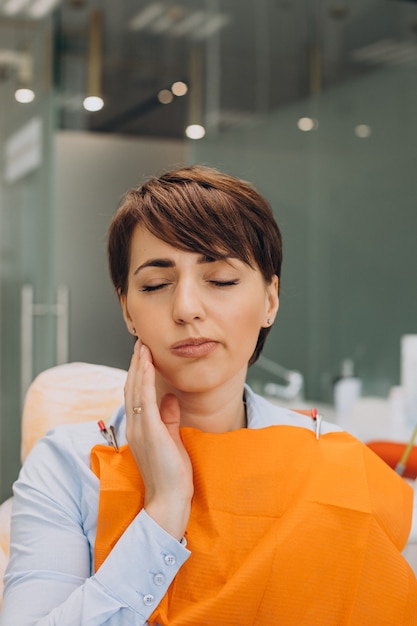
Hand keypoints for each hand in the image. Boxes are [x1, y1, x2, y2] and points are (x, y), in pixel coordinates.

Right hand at [124, 341, 193, 539]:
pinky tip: (147, 364)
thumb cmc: (171, 474)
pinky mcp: (150, 432)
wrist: (169, 500)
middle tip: (141, 341)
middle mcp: (135, 426)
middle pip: (132, 387)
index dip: (139, 372)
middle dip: (136, 363)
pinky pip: (145, 399)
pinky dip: (145, 379)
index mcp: (139, 428)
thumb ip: (169, 418)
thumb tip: (171, 398)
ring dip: (139, 365)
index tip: (144, 354)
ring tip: (143, 346)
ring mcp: (140, 428)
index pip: (136, 394)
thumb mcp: (172, 439)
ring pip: (135, 389)